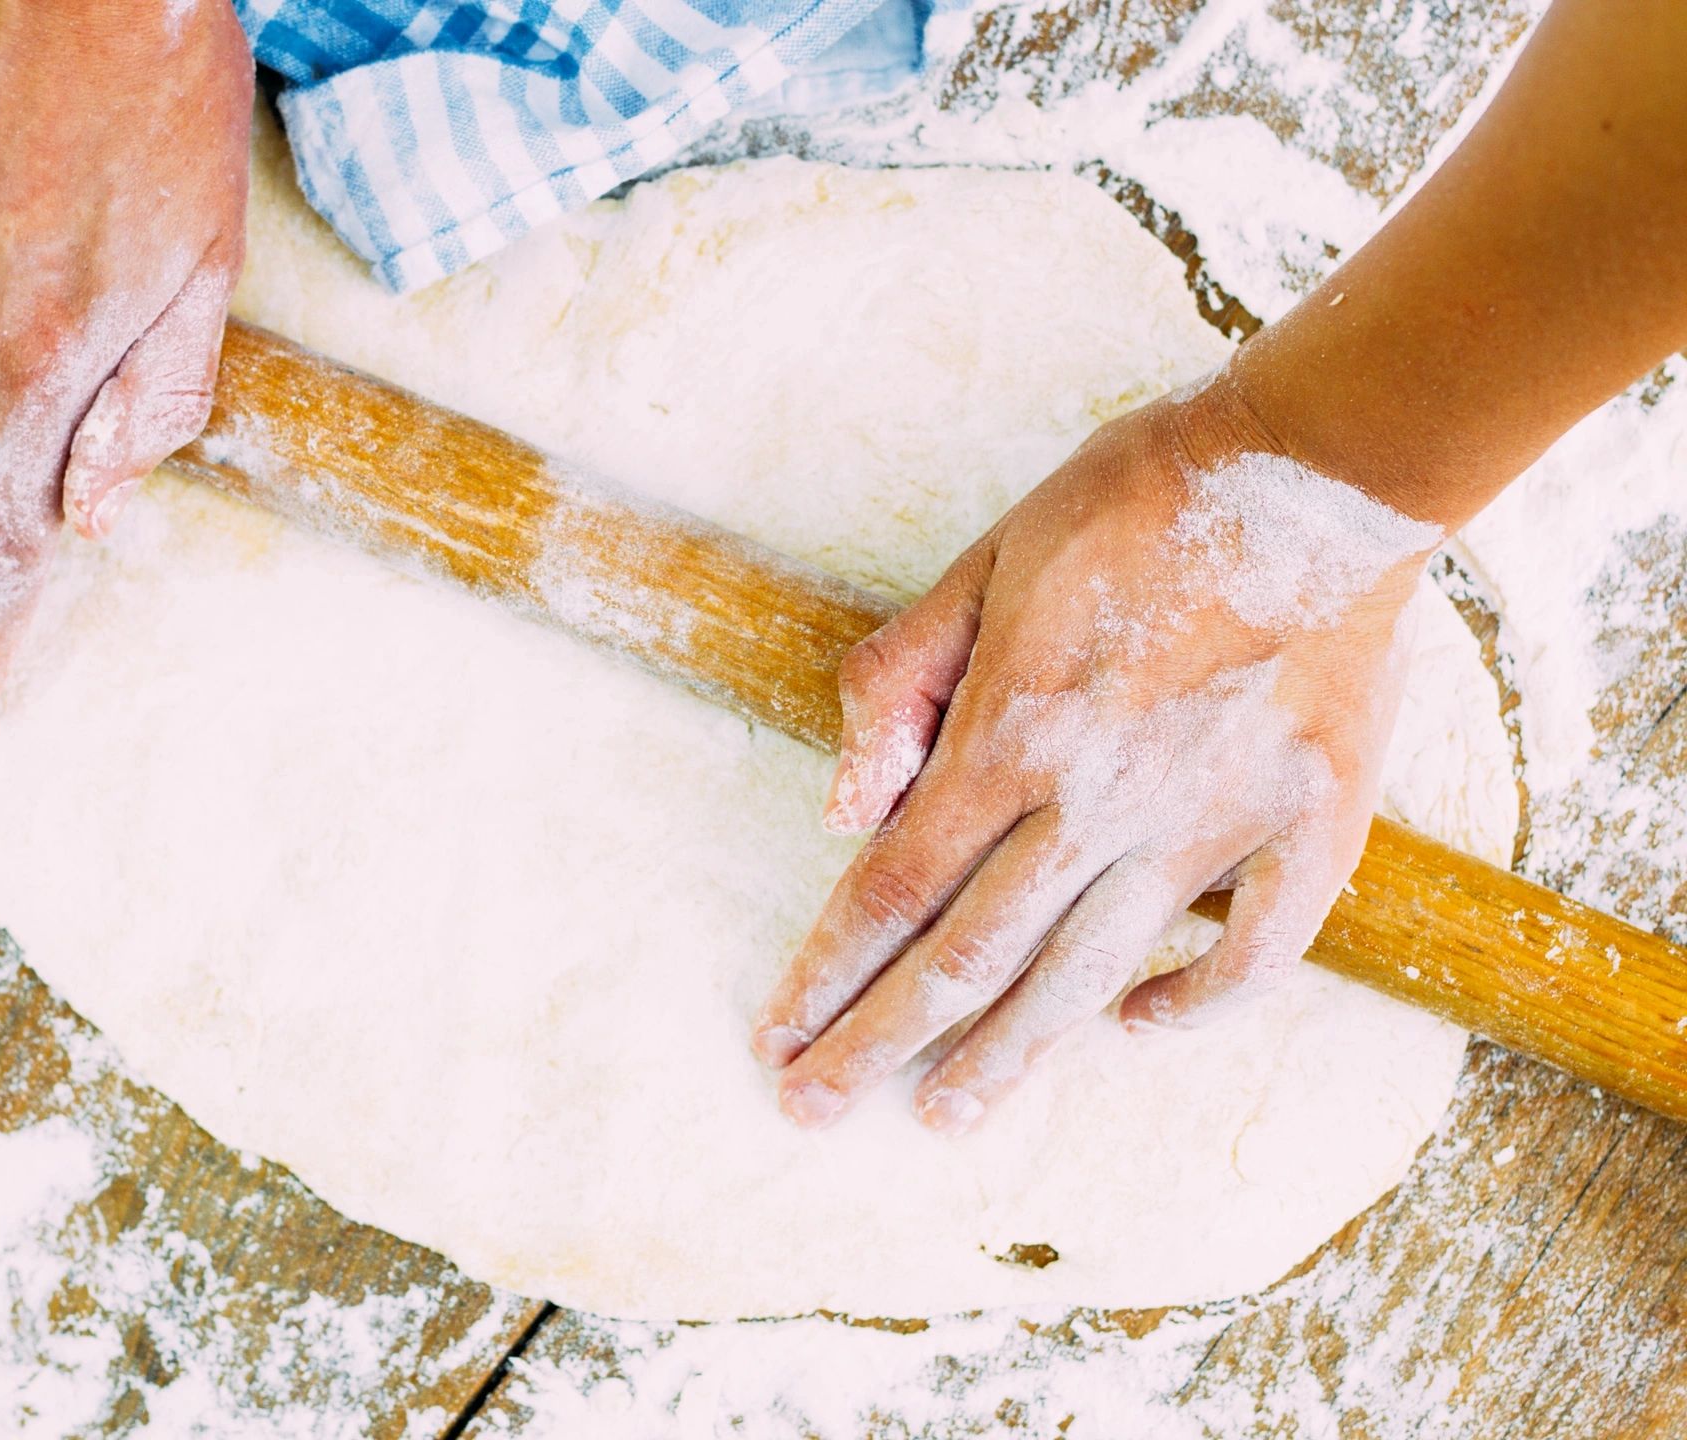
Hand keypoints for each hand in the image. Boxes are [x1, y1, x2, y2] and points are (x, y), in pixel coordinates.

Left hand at [748, 384, 1442, 1132]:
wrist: (1318, 466)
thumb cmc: (1138, 498)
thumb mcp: (985, 562)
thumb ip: (902, 684)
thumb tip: (846, 811)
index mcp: (1012, 736)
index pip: (891, 891)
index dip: (827, 972)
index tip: (776, 1038)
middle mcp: (1099, 804)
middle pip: (965, 957)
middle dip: (877, 1043)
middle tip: (817, 1109)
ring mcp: (1208, 825)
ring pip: (1086, 975)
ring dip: (1008, 1056)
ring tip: (946, 1116)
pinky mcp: (1307, 825)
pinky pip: (1250, 951)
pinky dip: (1193, 1004)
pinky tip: (1138, 1029)